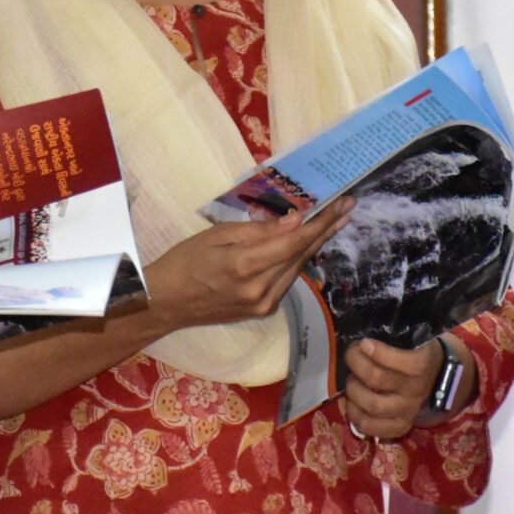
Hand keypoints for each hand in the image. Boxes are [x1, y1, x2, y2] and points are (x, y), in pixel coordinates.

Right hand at [145, 199, 354, 332]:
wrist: (166, 303)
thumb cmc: (185, 261)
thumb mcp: (216, 236)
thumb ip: (258, 230)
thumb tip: (295, 221)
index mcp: (246, 266)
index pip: (294, 240)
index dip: (320, 221)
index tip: (341, 203)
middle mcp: (261, 290)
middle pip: (302, 255)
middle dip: (326, 229)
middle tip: (348, 206)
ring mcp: (264, 304)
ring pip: (298, 268)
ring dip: (317, 243)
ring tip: (335, 220)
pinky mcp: (263, 310)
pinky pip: (287, 279)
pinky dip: (299, 259)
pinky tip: (308, 242)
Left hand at [339, 337, 444, 440]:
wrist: (436, 380)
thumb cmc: (416, 354)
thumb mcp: (414, 340)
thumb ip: (392, 337)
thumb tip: (363, 342)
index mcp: (422, 365)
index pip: (406, 363)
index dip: (380, 353)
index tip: (364, 343)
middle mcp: (416, 391)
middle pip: (378, 379)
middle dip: (356, 364)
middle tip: (352, 357)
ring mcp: (408, 412)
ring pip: (372, 405)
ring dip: (353, 391)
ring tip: (352, 381)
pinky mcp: (399, 427)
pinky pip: (371, 427)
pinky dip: (354, 414)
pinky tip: (352, 403)